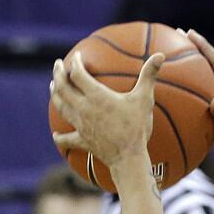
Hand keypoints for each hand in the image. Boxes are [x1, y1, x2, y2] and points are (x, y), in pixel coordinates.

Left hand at [50, 50, 163, 167]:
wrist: (128, 157)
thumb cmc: (136, 127)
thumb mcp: (144, 99)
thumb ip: (149, 76)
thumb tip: (161, 55)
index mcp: (96, 96)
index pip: (78, 74)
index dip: (75, 63)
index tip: (77, 56)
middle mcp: (84, 109)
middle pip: (63, 88)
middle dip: (58, 74)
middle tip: (57, 64)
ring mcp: (80, 125)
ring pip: (61, 107)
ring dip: (55, 95)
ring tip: (53, 86)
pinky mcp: (82, 140)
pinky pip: (67, 139)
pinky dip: (60, 137)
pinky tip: (55, 135)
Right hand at [185, 30, 213, 171]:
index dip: (203, 46)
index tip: (188, 33)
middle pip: (210, 64)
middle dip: (196, 48)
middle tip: (179, 37)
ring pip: (205, 77)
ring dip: (192, 65)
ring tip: (175, 57)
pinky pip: (200, 92)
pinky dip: (189, 86)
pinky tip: (176, 91)